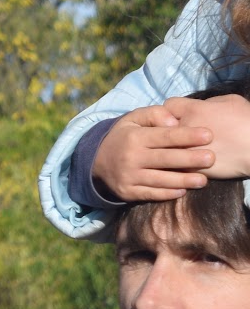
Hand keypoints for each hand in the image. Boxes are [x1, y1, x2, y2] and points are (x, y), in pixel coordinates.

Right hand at [93, 105, 214, 201]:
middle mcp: (131, 158)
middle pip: (165, 159)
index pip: (165, 136)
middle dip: (190, 159)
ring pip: (160, 180)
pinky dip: (167, 193)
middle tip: (211, 159)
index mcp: (134, 137)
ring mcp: (128, 177)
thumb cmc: (126, 136)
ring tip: (203, 180)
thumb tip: (174, 122)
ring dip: (183, 181)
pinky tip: (183, 190)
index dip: (187, 136)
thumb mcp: (134, 118)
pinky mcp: (127, 192)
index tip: (209, 135)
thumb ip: (155, 114)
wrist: (96, 161)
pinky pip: (150, 194)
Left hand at [163, 94, 249, 179]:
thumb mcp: (231, 102)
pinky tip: (183, 163)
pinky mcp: (186, 169)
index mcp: (194, 110)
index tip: (179, 115)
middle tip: (176, 134)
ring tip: (176, 149)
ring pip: (162, 149)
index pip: (169, 105)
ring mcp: (183, 150)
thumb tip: (200, 106)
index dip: (173, 109)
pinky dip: (175, 165)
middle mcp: (183, 129)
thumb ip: (209, 102)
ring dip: (167, 148)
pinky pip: (171, 166)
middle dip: (166, 129)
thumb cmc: (247, 122)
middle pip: (161, 127)